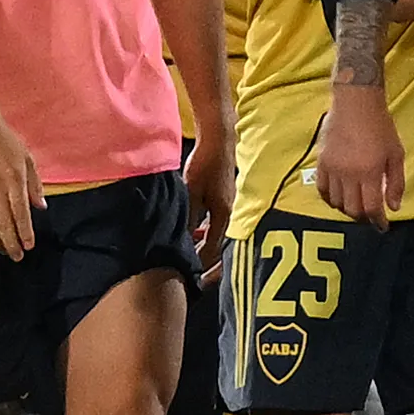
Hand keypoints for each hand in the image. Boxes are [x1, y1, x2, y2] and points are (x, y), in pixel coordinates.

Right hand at [0, 112, 43, 258]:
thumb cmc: (4, 140)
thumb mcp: (27, 158)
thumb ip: (34, 184)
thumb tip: (41, 206)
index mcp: (14, 180)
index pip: (20, 213)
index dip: (25, 232)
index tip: (29, 246)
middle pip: (3, 223)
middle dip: (10, 243)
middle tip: (16, 256)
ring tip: (2, 249)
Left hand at [183, 130, 234, 260]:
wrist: (218, 141)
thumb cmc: (205, 164)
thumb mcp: (191, 193)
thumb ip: (188, 218)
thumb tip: (181, 241)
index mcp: (223, 215)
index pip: (213, 248)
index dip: (201, 263)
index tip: (188, 273)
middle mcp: (231, 214)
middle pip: (218, 244)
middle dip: (203, 257)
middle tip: (188, 268)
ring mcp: (230, 206)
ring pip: (216, 233)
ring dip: (202, 242)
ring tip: (186, 250)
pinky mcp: (226, 198)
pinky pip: (215, 222)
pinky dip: (204, 229)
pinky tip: (193, 229)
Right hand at [318, 85, 402, 226]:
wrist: (355, 103)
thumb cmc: (380, 126)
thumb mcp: (396, 154)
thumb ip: (396, 182)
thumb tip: (393, 206)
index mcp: (370, 172)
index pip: (372, 207)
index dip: (377, 220)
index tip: (382, 226)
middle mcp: (349, 173)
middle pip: (352, 208)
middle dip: (363, 216)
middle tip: (370, 215)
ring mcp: (333, 168)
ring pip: (336, 202)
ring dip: (347, 208)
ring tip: (355, 205)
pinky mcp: (322, 162)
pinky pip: (322, 189)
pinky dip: (330, 198)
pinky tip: (338, 197)